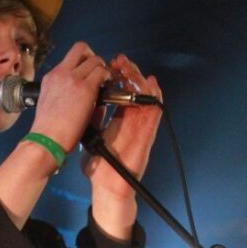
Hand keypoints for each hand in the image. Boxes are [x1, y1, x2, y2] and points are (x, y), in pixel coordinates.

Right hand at [28, 42, 110, 151]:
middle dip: (93, 57)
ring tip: (106, 81)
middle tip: (99, 72)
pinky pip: (102, 72)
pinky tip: (108, 87)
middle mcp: (61, 73)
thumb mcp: (50, 102)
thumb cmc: (48, 129)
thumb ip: (61, 92)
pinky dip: (108, 77)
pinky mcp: (85, 88)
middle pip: (81, 48)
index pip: (70, 58)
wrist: (46, 139)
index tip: (88, 72)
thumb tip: (77, 92)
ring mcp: (73, 78)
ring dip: (103, 68)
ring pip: (95, 59)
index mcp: (51, 77)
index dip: (82, 61)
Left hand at [83, 54, 161, 201]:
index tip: (110, 65)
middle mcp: (131, 122)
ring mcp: (141, 128)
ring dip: (141, 81)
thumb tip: (91, 102)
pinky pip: (155, 112)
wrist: (106, 186)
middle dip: (129, 74)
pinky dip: (155, 97)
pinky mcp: (147, 135)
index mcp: (119, 122)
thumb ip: (94, 120)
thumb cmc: (99, 168)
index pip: (121, 93)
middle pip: (135, 91)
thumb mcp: (92, 138)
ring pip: (146, 97)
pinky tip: (151, 84)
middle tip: (121, 61)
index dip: (117, 78)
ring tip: (132, 68)